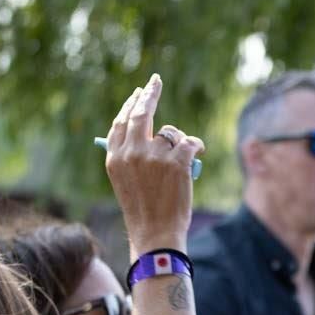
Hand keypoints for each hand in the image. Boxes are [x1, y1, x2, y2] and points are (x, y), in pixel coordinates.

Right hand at [104, 73, 204, 253]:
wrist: (156, 233)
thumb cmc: (144, 210)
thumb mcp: (126, 182)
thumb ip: (131, 156)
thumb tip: (150, 134)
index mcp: (115, 158)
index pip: (121, 122)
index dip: (131, 105)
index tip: (139, 93)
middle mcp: (131, 152)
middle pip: (141, 113)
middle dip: (149, 94)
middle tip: (155, 81)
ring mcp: (154, 156)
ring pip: (171, 133)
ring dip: (180, 140)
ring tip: (182, 158)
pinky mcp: (176, 162)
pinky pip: (189, 142)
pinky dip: (197, 146)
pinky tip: (199, 152)